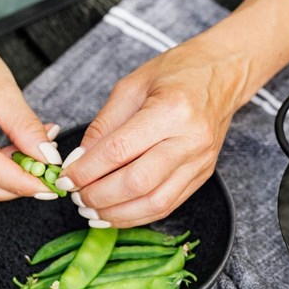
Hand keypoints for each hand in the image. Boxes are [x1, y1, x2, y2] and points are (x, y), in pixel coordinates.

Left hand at [54, 39, 248, 226]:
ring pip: (155, 202)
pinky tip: (115, 214)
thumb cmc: (176, 73)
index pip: (119, 150)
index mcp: (172, 110)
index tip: (67, 177)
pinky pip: (168, 205)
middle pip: (138, 182)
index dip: (87, 169)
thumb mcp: (132, 87)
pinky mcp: (203, 175)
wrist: (222, 74)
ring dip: (118, 213)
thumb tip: (79, 160)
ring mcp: (200, 161)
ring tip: (92, 211)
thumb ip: (104, 125)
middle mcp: (191, 140)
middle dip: (100, 195)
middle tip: (76, 197)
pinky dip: (138, 215)